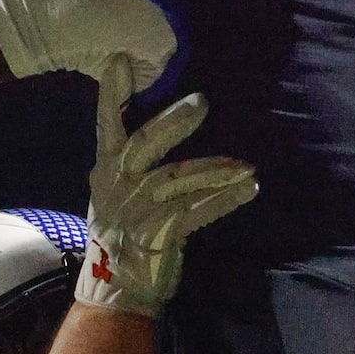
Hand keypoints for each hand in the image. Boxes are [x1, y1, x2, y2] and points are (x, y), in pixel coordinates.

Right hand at [75, 58, 257, 317]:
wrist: (116, 292)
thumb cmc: (122, 235)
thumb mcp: (114, 193)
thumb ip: (129, 161)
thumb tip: (162, 121)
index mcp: (106, 171)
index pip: (106, 126)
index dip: (112, 95)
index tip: (120, 61)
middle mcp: (118, 186)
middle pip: (144, 147)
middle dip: (172, 124)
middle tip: (201, 102)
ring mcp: (138, 212)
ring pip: (180, 181)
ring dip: (217, 171)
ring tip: (246, 166)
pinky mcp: (161, 235)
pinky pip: (199, 212)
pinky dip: (226, 200)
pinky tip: (249, 189)